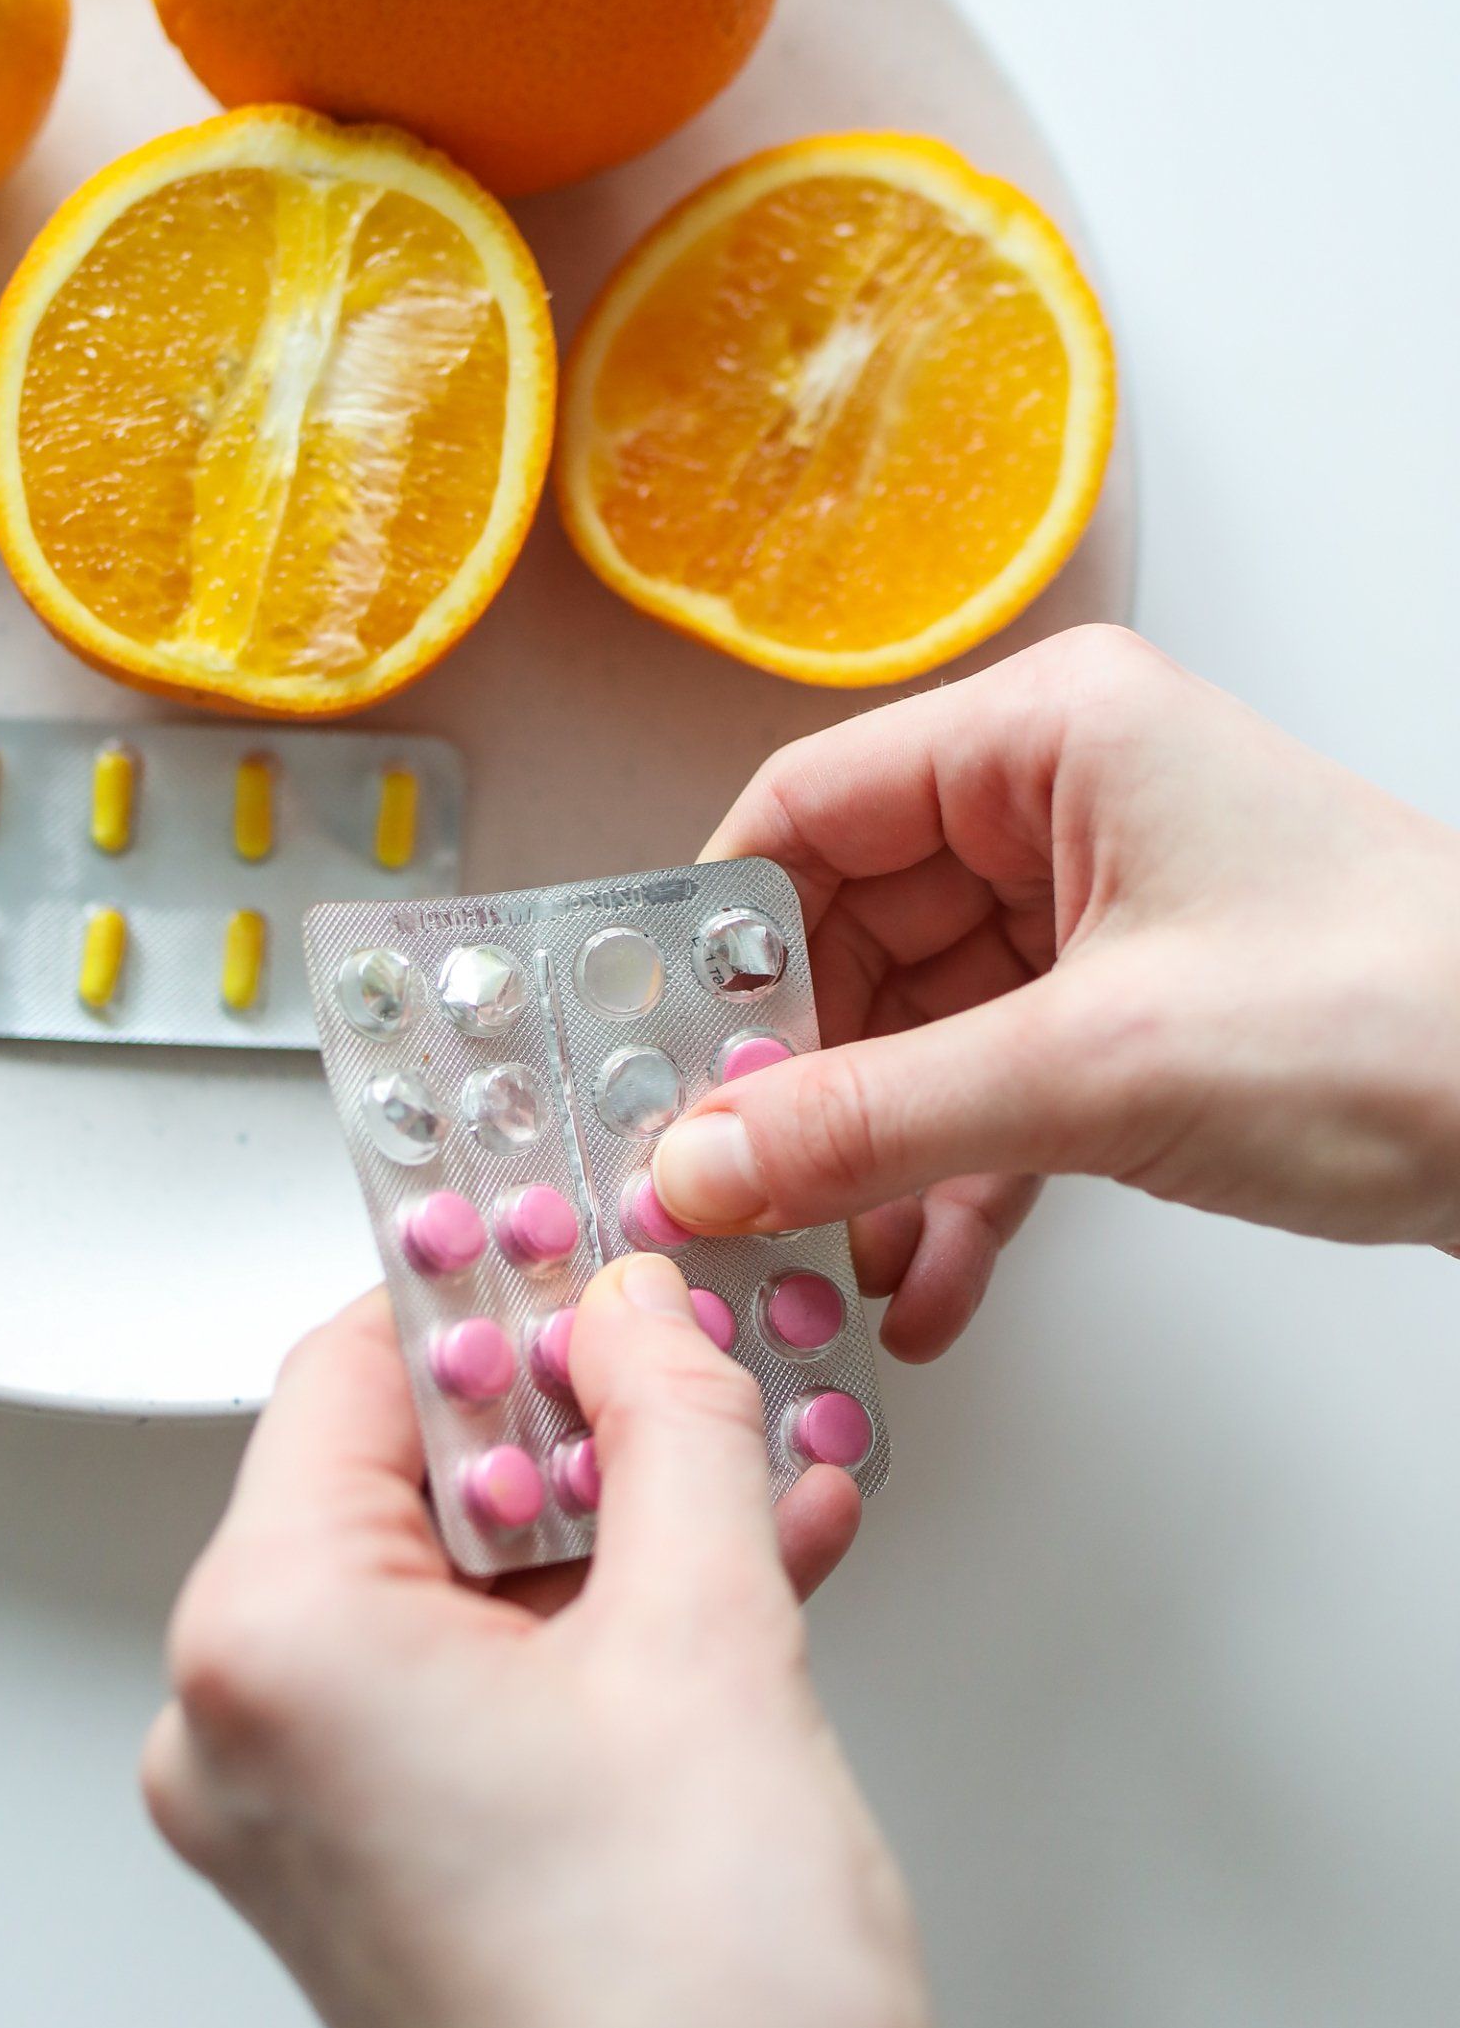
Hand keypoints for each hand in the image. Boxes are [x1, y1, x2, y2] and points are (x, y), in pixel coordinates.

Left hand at [143, 1263, 968, 2027]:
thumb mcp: (712, 1640)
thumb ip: (671, 1426)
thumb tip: (637, 1315)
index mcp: (271, 1649)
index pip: (355, 1370)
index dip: (490, 1285)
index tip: (581, 1237)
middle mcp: (246, 1735)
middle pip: (402, 1472)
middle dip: (576, 1409)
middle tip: (686, 1347)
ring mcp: (302, 1820)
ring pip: (457, 1580)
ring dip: (613, 1516)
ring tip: (751, 1466)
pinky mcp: (377, 1875)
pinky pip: (472, 1685)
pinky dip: (593, 1626)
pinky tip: (733, 1578)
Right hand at [653, 623, 1459, 1356]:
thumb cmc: (1400, 1022)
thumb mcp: (1095, 1071)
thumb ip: (872, 1120)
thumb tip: (697, 1159)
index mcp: (1047, 736)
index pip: (806, 810)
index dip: (713, 941)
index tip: (643, 1059)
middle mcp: (1061, 807)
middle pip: (849, 934)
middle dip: (789, 1083)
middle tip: (718, 1194)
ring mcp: (1102, 915)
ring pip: (917, 1033)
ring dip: (869, 1161)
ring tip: (815, 1270)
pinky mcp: (1139, 1018)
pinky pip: (997, 1097)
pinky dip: (956, 1189)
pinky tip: (923, 1290)